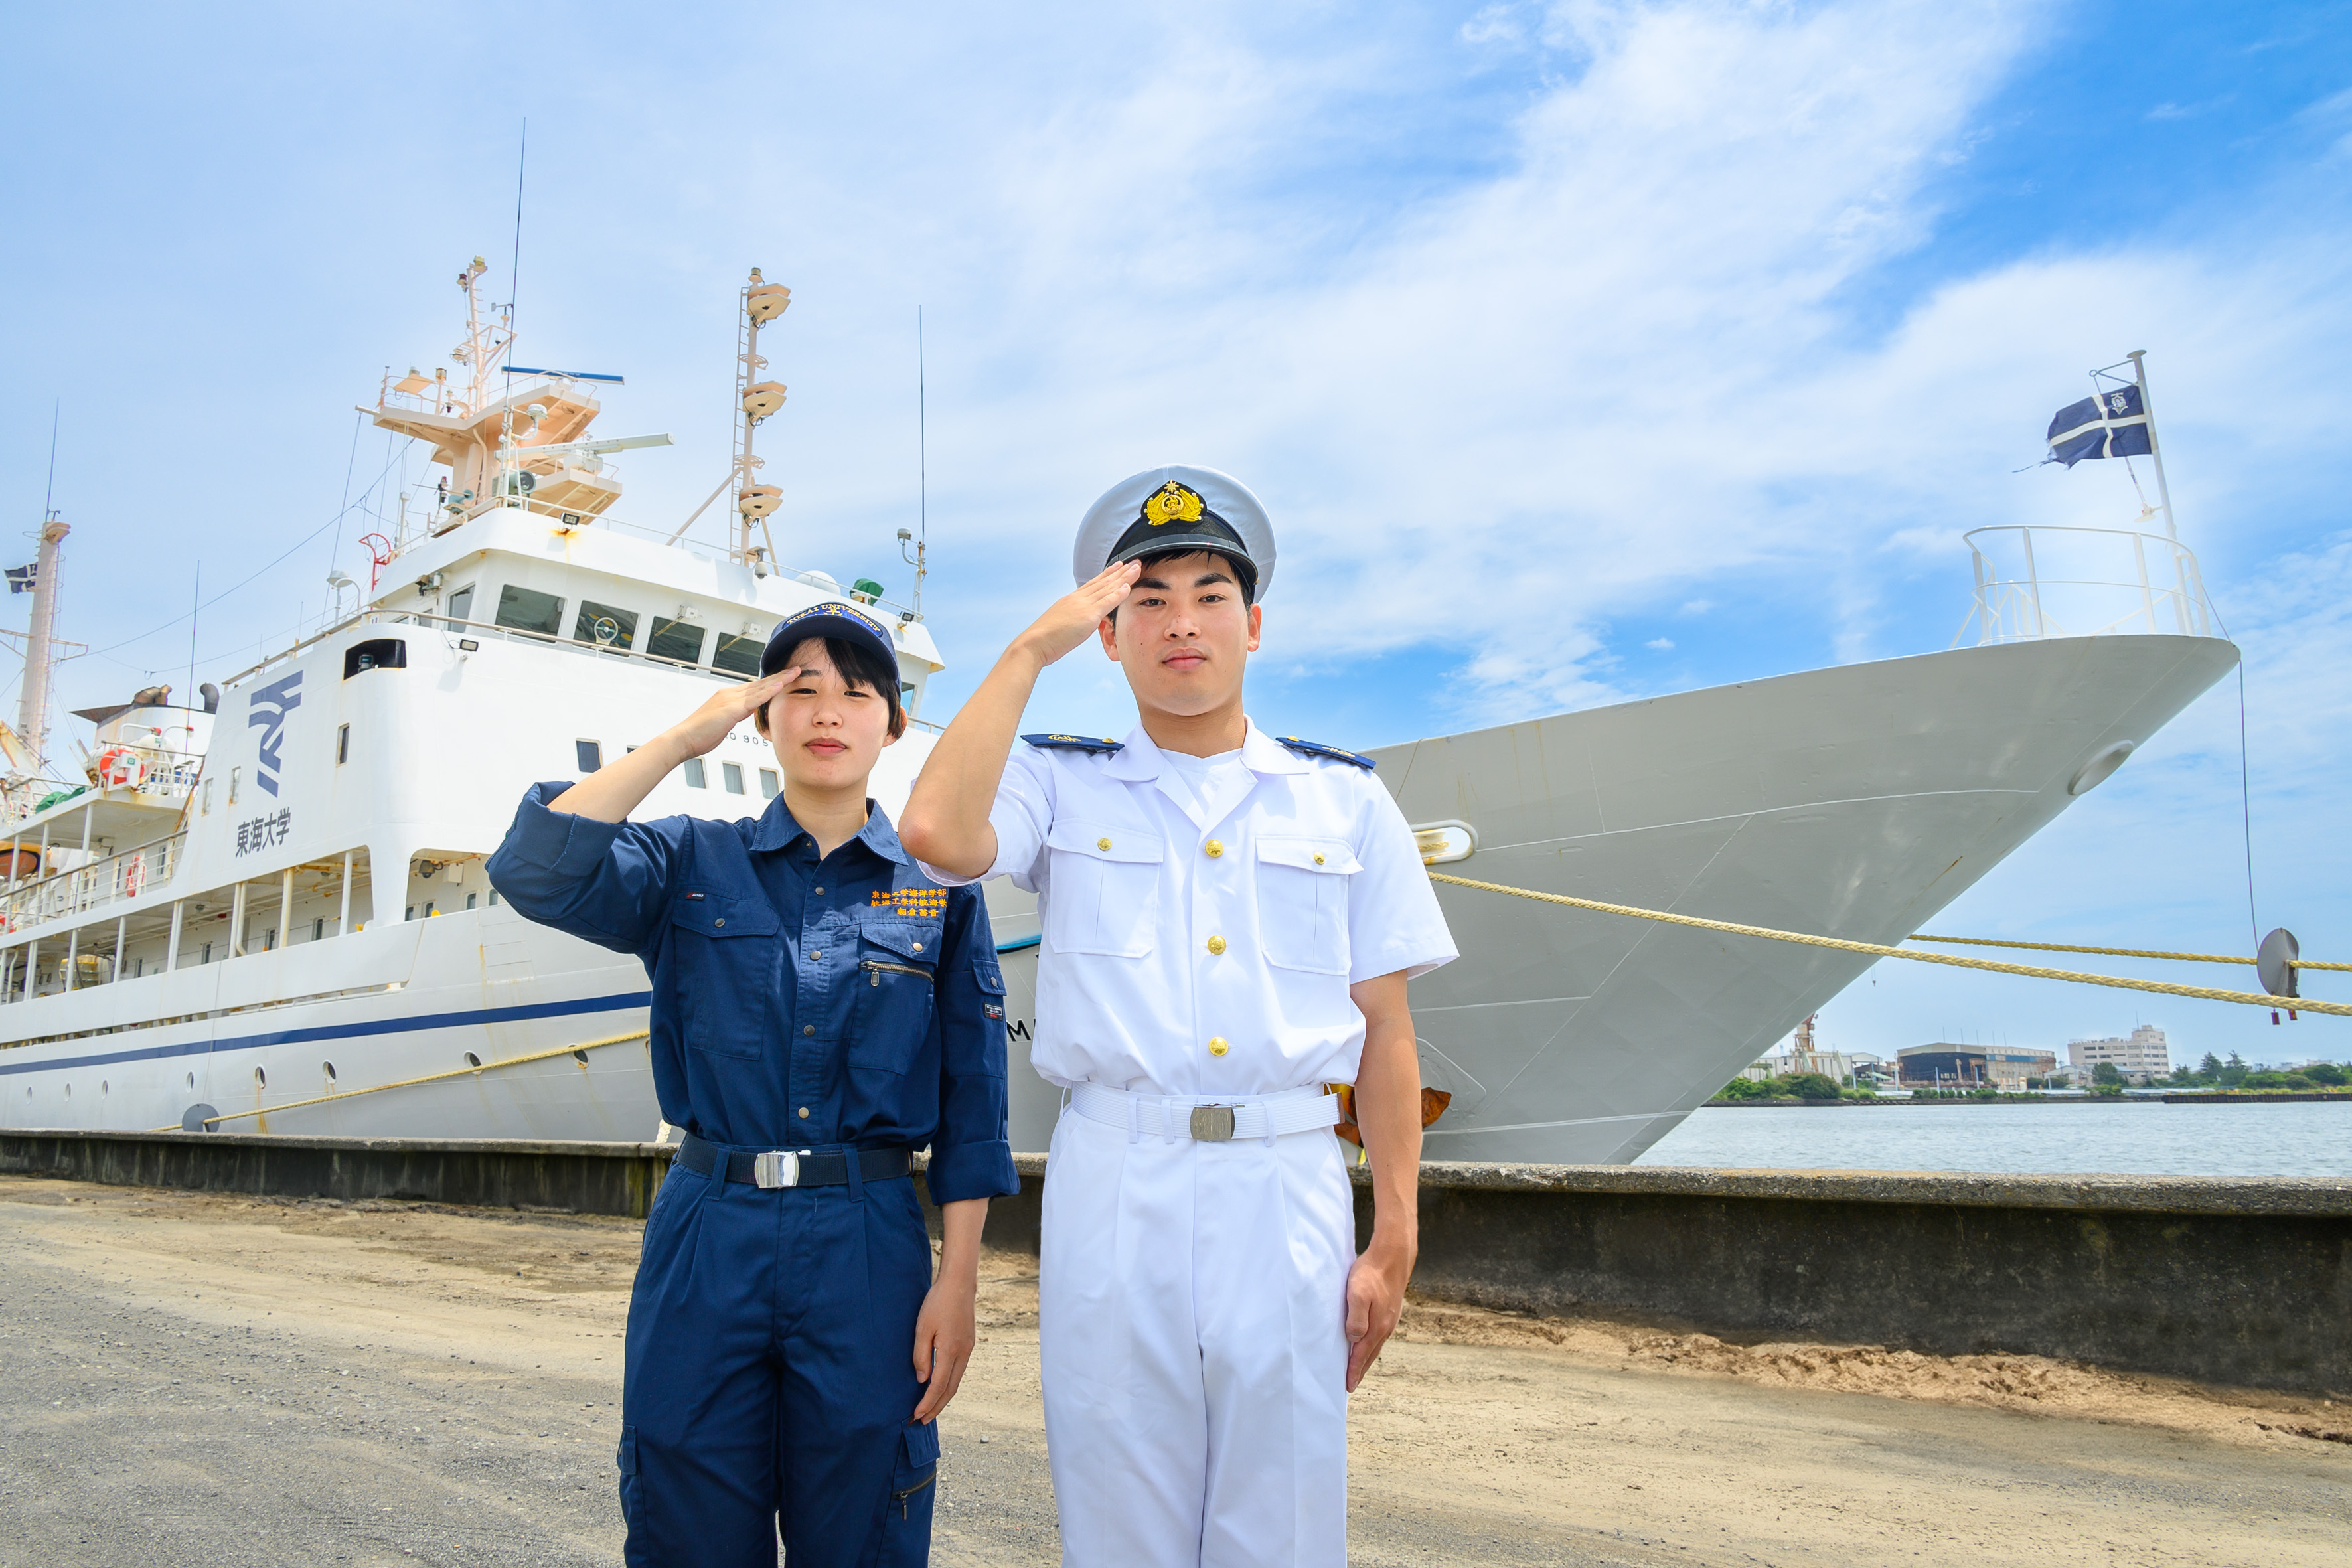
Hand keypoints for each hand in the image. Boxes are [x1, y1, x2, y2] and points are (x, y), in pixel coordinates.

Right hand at [661, 668, 796, 760]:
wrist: (683, 739)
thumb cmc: (699, 735)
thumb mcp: (723, 723)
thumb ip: (736, 714)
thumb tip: (748, 711)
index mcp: (727, 697)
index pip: (754, 687)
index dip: (771, 682)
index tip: (785, 678)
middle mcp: (729, 694)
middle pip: (760, 683)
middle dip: (779, 676)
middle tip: (795, 669)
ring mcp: (730, 699)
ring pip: (760, 687)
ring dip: (779, 680)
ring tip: (795, 673)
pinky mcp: (731, 709)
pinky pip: (754, 699)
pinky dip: (769, 691)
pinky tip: (781, 685)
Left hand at [909, 1273, 978, 1422]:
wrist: (959, 1283)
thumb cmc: (937, 1303)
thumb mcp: (922, 1328)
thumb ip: (921, 1355)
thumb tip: (923, 1380)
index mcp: (950, 1350)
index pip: (938, 1386)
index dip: (927, 1403)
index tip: (916, 1415)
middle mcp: (963, 1353)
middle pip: (950, 1389)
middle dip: (936, 1407)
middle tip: (922, 1420)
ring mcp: (968, 1349)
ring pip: (956, 1381)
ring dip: (943, 1398)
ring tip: (930, 1409)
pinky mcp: (969, 1344)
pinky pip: (959, 1371)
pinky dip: (949, 1384)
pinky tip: (941, 1387)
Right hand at [1013, 561, 1139, 666]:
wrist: (1034, 643)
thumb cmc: (1044, 639)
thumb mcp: (1059, 624)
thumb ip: (1071, 619)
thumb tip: (1076, 622)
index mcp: (1070, 600)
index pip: (1093, 584)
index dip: (1107, 574)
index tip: (1118, 566)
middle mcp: (1077, 599)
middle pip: (1103, 581)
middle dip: (1120, 571)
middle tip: (1134, 561)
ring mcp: (1083, 605)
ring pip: (1108, 587)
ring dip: (1124, 577)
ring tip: (1137, 567)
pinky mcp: (1088, 616)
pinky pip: (1107, 602)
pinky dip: (1119, 593)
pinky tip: (1128, 586)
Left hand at [1343, 1236, 1413, 1390]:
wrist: (1393, 1256)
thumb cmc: (1371, 1274)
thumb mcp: (1358, 1294)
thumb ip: (1356, 1318)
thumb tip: (1354, 1340)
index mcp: (1377, 1326)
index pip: (1362, 1355)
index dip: (1353, 1371)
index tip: (1347, 1386)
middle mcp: (1385, 1327)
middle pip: (1370, 1355)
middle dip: (1360, 1370)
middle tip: (1351, 1384)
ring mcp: (1389, 1319)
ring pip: (1376, 1345)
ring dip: (1366, 1359)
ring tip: (1359, 1368)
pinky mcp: (1390, 1311)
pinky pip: (1379, 1335)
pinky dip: (1372, 1345)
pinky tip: (1369, 1343)